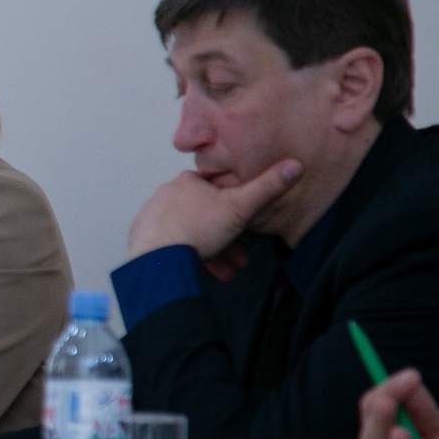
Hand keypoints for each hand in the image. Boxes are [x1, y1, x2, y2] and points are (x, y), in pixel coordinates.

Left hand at [126, 161, 302, 259]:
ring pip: (191, 234)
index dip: (238, 215)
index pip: (219, 194)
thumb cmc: (199, 231)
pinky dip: (188, 257)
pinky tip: (201, 272)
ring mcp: (152, 215)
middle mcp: (166, 193)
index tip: (249, 236)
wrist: (159, 260)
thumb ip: (268, 188)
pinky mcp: (142, 236)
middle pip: (206, 218)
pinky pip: (172, 245)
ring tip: (224, 273)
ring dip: (212, 254)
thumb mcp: (240, 208)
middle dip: (227, 241)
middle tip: (240, 261)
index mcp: (188, 181)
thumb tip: (296, 165)